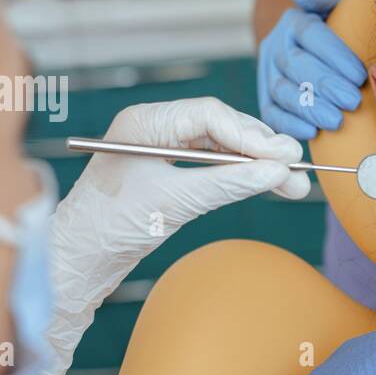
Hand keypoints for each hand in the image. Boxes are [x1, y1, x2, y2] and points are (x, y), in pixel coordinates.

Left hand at [44, 97, 309, 374]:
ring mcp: (164, 147)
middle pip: (221, 126)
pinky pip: (215, 163)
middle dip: (261, 149)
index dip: (251, 135)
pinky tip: (269, 184)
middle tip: (297, 167)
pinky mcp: (171, 168)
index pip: (209, 115)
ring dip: (257, 164)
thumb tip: (275, 173)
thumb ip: (225, 184)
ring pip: (223, 145)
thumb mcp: (173, 203)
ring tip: (294, 183)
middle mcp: (154, 127)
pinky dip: (242, 175)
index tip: (284, 157)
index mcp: (143, 122)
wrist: (78, 259)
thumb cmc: (110, 228)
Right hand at [257, 0, 366, 140]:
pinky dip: (290, 124)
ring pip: (282, 91)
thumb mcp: (330, 4)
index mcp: (294, 23)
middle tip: (352, 101)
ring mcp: (268, 73)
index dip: (334, 56)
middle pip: (297, 66)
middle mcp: (277, 46)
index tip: (360, 75)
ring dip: (309, 108)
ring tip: (336, 121)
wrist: (301, 44)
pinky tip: (312, 133)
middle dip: (325, 85)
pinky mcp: (266, 97)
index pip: (311, 35)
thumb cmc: (329, 27)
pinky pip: (271, 113)